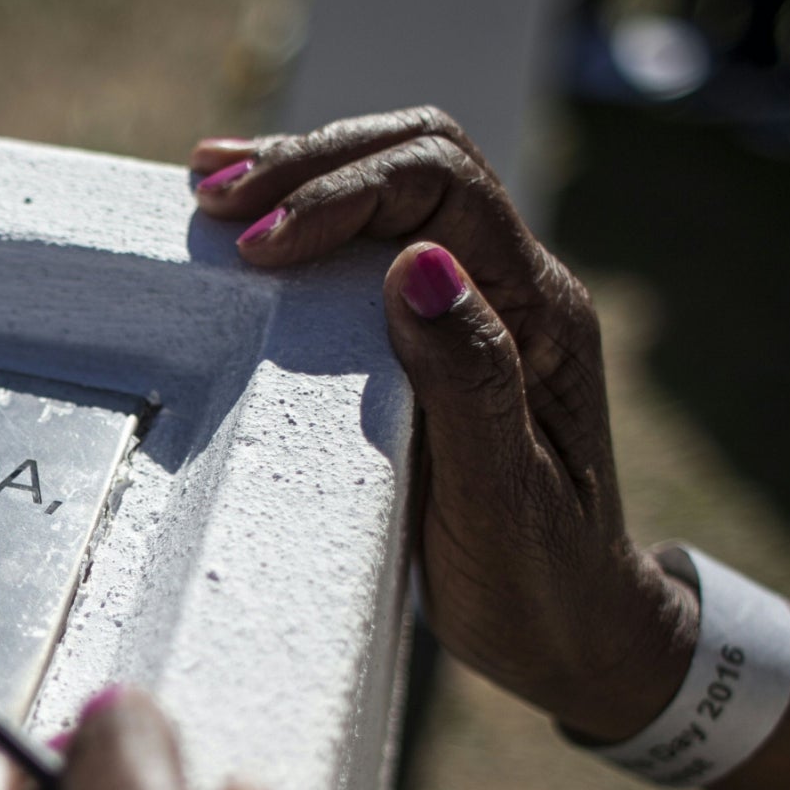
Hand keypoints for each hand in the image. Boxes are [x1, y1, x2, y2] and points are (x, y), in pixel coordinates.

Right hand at [193, 109, 691, 740]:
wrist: (579, 632)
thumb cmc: (540, 582)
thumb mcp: (500, 499)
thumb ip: (469, 379)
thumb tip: (416, 263)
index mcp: (542, 314)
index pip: (446, 186)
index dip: (345, 194)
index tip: (261, 249)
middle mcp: (519, 288)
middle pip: (422, 157)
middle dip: (314, 162)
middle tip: (213, 192)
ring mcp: (484, 303)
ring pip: (401, 184)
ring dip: (307, 175)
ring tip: (211, 185)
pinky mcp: (446, 329)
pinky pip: (382, 238)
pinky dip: (312, 217)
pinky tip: (249, 228)